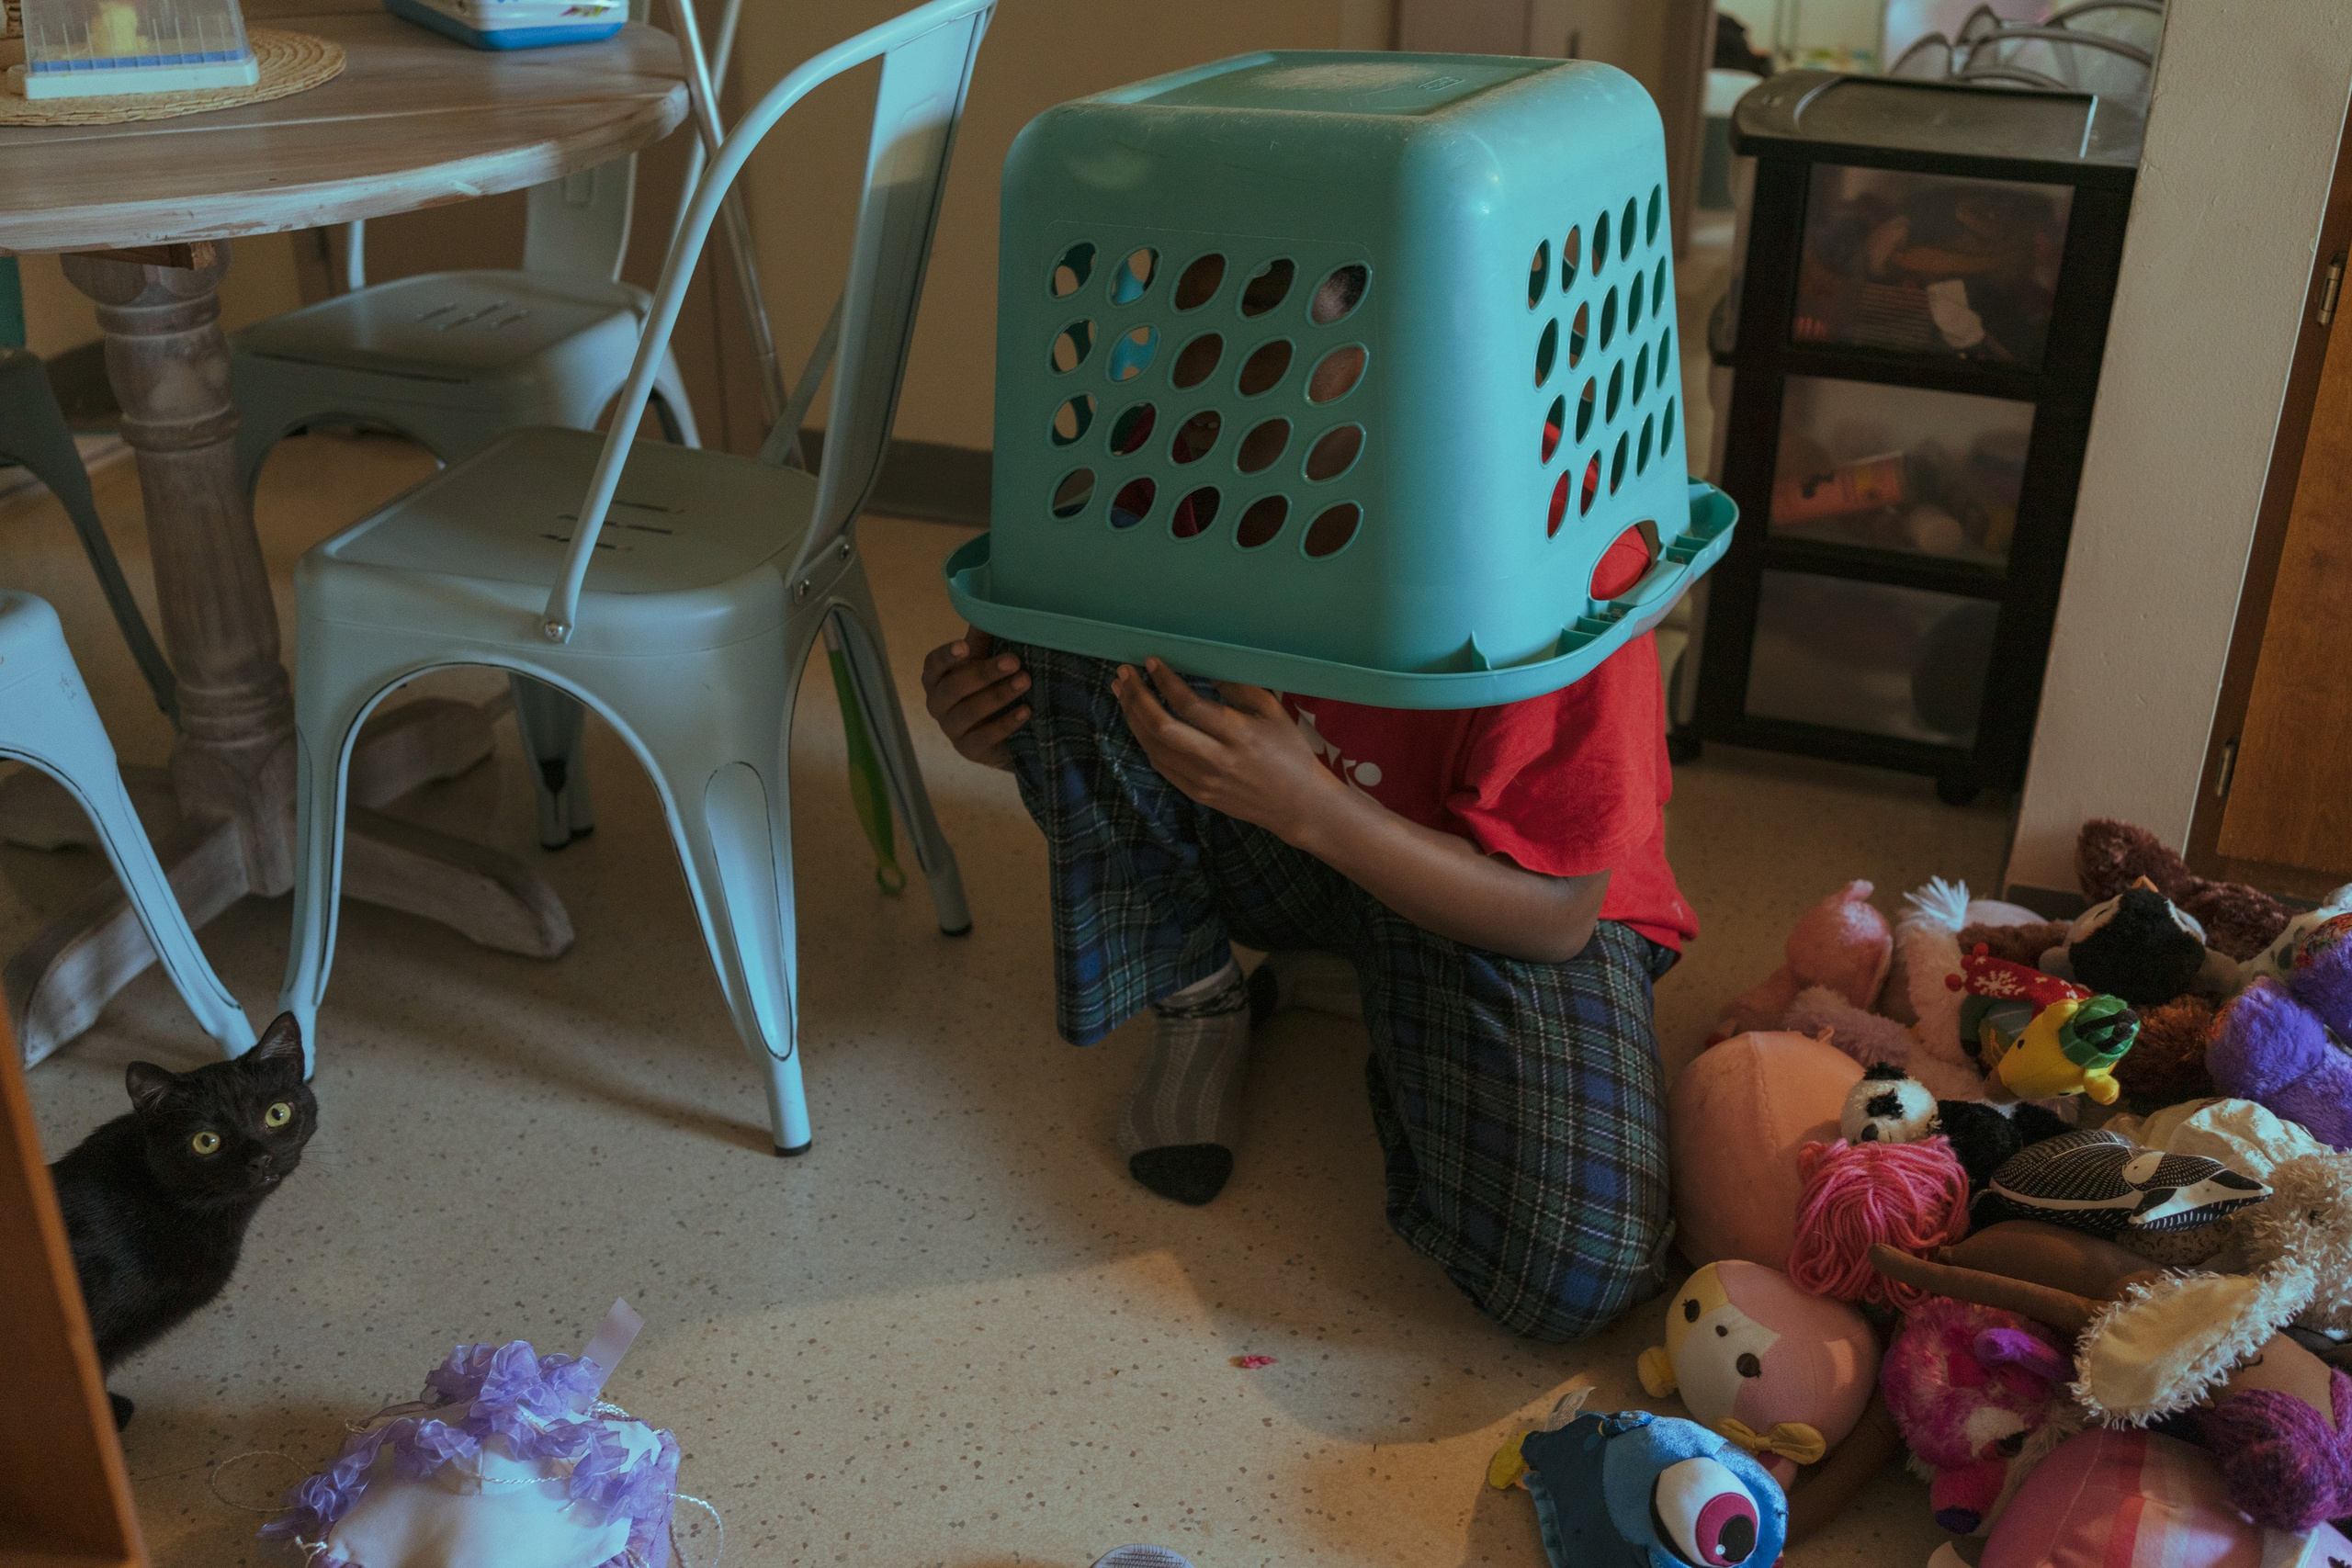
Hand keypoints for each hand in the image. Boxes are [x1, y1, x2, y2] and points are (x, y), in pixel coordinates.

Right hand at [920, 627, 1030, 769]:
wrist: (1007, 731)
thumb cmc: (990, 686)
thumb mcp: (986, 659)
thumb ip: (982, 639)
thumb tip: (988, 607)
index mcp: (937, 677)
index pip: (933, 665)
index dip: (947, 656)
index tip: (964, 647)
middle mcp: (937, 704)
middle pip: (953, 688)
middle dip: (984, 673)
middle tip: (1014, 661)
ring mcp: (951, 729)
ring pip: (967, 712)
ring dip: (998, 695)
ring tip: (1025, 681)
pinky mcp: (968, 750)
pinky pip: (983, 738)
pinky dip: (1005, 724)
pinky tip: (1026, 710)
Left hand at [1112, 658, 1341, 843]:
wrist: (1297, 804)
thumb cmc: (1289, 751)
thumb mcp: (1272, 712)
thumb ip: (1237, 688)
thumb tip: (1203, 665)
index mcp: (1237, 734)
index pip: (1189, 705)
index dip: (1164, 682)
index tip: (1151, 661)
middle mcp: (1216, 759)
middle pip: (1161, 728)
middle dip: (1137, 697)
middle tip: (1124, 674)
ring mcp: (1203, 780)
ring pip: (1153, 747)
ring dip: (1133, 717)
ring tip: (1123, 692)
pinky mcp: (1196, 793)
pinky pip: (1160, 764)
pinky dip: (1144, 740)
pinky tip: (1138, 721)